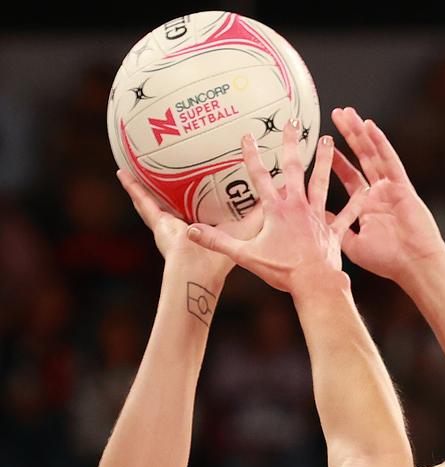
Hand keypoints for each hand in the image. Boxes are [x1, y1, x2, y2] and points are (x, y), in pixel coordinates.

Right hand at [117, 169, 260, 284]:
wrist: (199, 276)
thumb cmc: (223, 264)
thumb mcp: (244, 230)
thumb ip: (257, 211)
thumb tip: (275, 188)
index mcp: (205, 227)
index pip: (203, 206)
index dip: (204, 191)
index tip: (204, 175)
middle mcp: (185, 225)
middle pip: (175, 201)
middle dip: (167, 186)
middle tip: (161, 163)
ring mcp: (168, 225)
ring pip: (155, 201)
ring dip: (143, 184)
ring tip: (134, 163)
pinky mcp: (158, 225)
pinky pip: (144, 204)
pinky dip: (132, 190)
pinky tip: (122, 174)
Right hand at [185, 119, 368, 294]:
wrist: (314, 284)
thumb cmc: (281, 271)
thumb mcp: (246, 256)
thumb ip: (218, 242)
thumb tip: (191, 232)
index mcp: (276, 211)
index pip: (260, 178)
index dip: (252, 156)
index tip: (247, 134)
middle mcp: (298, 207)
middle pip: (293, 170)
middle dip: (291, 145)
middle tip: (293, 122)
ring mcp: (317, 217)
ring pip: (321, 183)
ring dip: (325, 161)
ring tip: (329, 141)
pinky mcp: (332, 231)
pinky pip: (347, 213)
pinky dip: (357, 202)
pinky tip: (368, 188)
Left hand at [331, 107, 444, 285]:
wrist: (413, 265)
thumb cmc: (387, 261)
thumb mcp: (352, 244)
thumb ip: (337, 226)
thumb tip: (317, 214)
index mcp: (367, 206)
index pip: (349, 177)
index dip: (337, 161)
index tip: (323, 145)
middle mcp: (379, 193)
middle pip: (361, 158)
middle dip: (348, 136)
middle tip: (336, 115)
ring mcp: (391, 187)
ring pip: (373, 154)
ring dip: (360, 133)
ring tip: (348, 113)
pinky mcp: (402, 186)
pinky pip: (389, 160)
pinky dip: (380, 143)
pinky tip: (370, 127)